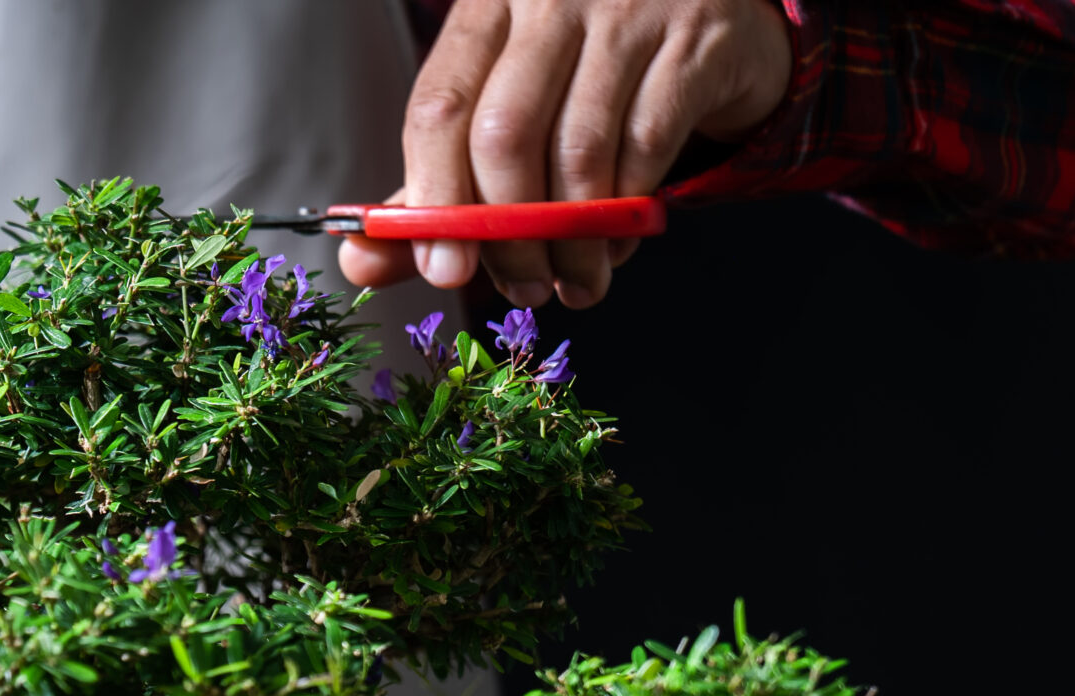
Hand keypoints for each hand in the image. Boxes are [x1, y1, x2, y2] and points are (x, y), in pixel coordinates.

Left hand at [338, 0, 791, 308]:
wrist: (715, 11)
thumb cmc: (587, 72)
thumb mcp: (503, 111)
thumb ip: (434, 186)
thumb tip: (359, 263)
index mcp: (489, 5)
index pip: (440, 105)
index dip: (435, 198)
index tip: (443, 271)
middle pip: (504, 135)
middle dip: (507, 237)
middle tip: (522, 288)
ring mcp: (629, 9)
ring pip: (578, 154)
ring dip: (570, 245)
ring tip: (572, 282)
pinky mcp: (696, 40)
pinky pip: (646, 150)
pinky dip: (624, 216)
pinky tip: (616, 244)